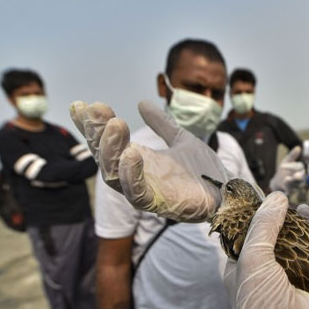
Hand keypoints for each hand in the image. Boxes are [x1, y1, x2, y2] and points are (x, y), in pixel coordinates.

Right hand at [70, 99, 228, 221]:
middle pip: (105, 158)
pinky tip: (131, 154)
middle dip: (97, 133)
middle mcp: (136, 176)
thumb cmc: (203, 170)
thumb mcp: (181, 139)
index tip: (80, 105)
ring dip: (111, 150)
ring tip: (115, 125)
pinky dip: (131, 176)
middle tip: (97, 109)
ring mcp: (146, 191)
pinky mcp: (159, 205)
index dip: (91, 127)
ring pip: (115, 175)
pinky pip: (138, 194)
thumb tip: (142, 103)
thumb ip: (163, 124)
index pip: (106, 144)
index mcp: (138, 160)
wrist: (228, 191)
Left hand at [223, 192, 308, 308]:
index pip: (247, 234)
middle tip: (293, 204)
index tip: (269, 199)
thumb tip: (276, 197)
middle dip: (284, 219)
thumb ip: (263, 226)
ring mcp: (289, 278)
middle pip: (275, 238)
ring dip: (303, 229)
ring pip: (297, 246)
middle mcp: (264, 272)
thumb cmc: (261, 303)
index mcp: (242, 267)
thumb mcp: (253, 259)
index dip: (258, 216)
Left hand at [269, 146, 304, 192]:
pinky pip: (289, 192)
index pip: (299, 168)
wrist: (277, 181)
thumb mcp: (287, 161)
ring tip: (287, 179)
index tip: (282, 166)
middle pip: (301, 178)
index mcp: (300, 170)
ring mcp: (295, 186)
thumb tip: (298, 147)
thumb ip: (292, 155)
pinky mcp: (290, 192)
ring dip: (291, 183)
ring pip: (295, 185)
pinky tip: (283, 191)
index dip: (291, 167)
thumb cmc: (284, 170)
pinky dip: (287, 191)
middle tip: (296, 176)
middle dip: (299, 177)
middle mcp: (300, 178)